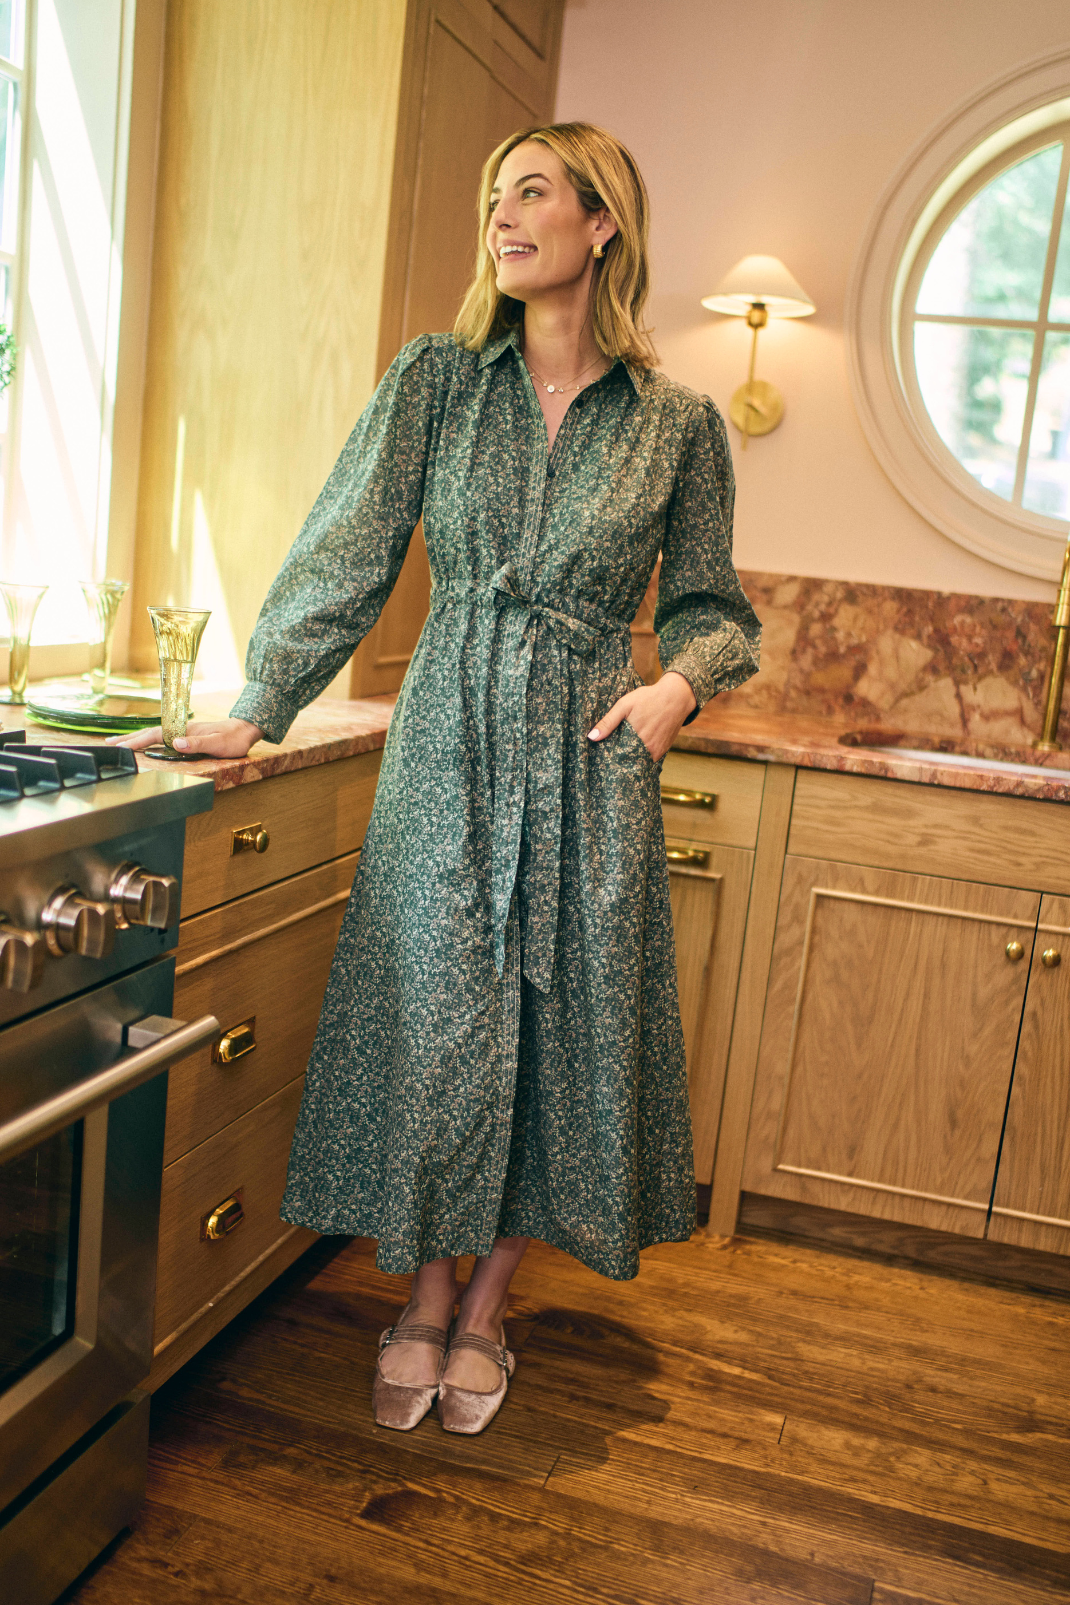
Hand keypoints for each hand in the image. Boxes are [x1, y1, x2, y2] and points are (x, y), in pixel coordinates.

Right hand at [106, 718, 264, 757]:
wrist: (246, 730)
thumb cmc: (234, 738)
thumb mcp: (218, 743)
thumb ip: (198, 744)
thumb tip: (175, 743)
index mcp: (185, 730)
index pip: (155, 735)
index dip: (137, 741)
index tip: (121, 747)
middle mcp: (181, 730)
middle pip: (149, 734)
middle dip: (129, 739)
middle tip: (109, 744)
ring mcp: (183, 733)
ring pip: (154, 736)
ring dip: (136, 740)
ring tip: (120, 744)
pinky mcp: (187, 737)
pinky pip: (162, 739)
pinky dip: (149, 741)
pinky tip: (144, 745)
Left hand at [588, 671, 695, 761]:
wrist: (677, 697)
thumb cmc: (649, 698)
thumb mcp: (625, 705)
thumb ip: (608, 722)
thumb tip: (592, 737)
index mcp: (634, 739)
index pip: (617, 758)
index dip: (609, 759)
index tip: (602, 758)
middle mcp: (647, 749)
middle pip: (628, 762)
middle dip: (619, 760)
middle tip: (609, 757)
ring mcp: (657, 751)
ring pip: (639, 762)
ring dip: (630, 759)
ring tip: (622, 752)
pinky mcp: (663, 750)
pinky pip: (649, 759)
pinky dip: (641, 757)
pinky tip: (635, 749)